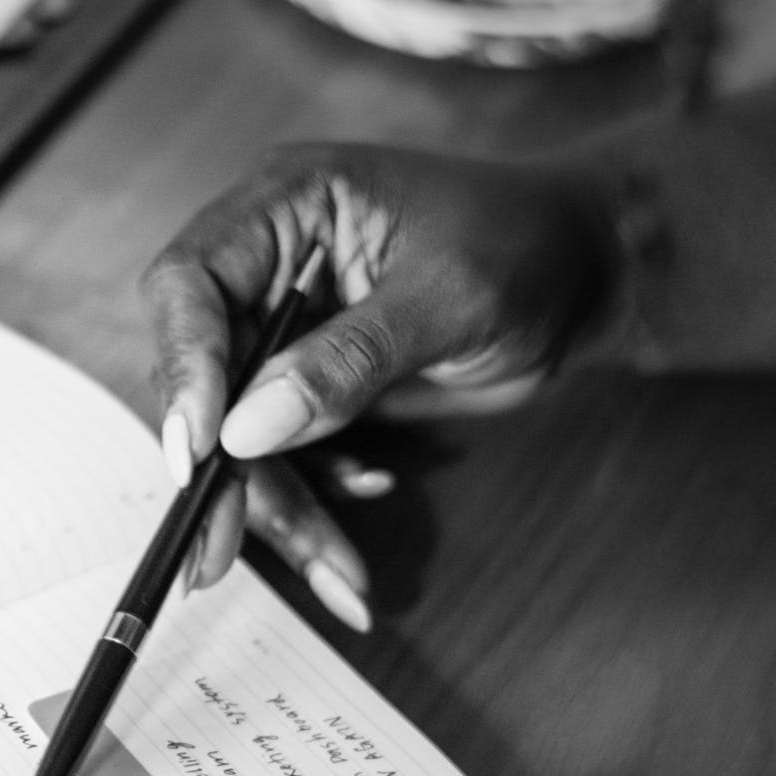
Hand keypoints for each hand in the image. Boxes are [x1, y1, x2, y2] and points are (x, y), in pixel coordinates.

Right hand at [139, 143, 614, 612]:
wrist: (592, 272)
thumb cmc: (532, 246)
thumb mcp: (450, 297)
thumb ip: (346, 359)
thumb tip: (245, 431)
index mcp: (283, 205)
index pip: (187, 283)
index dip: (183, 367)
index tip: (199, 451)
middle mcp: (267, 263)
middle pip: (203, 374)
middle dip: (223, 469)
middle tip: (219, 553)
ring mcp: (285, 324)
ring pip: (238, 429)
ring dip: (276, 502)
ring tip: (336, 570)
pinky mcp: (310, 376)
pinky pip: (283, 447)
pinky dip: (316, 490)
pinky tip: (371, 487)